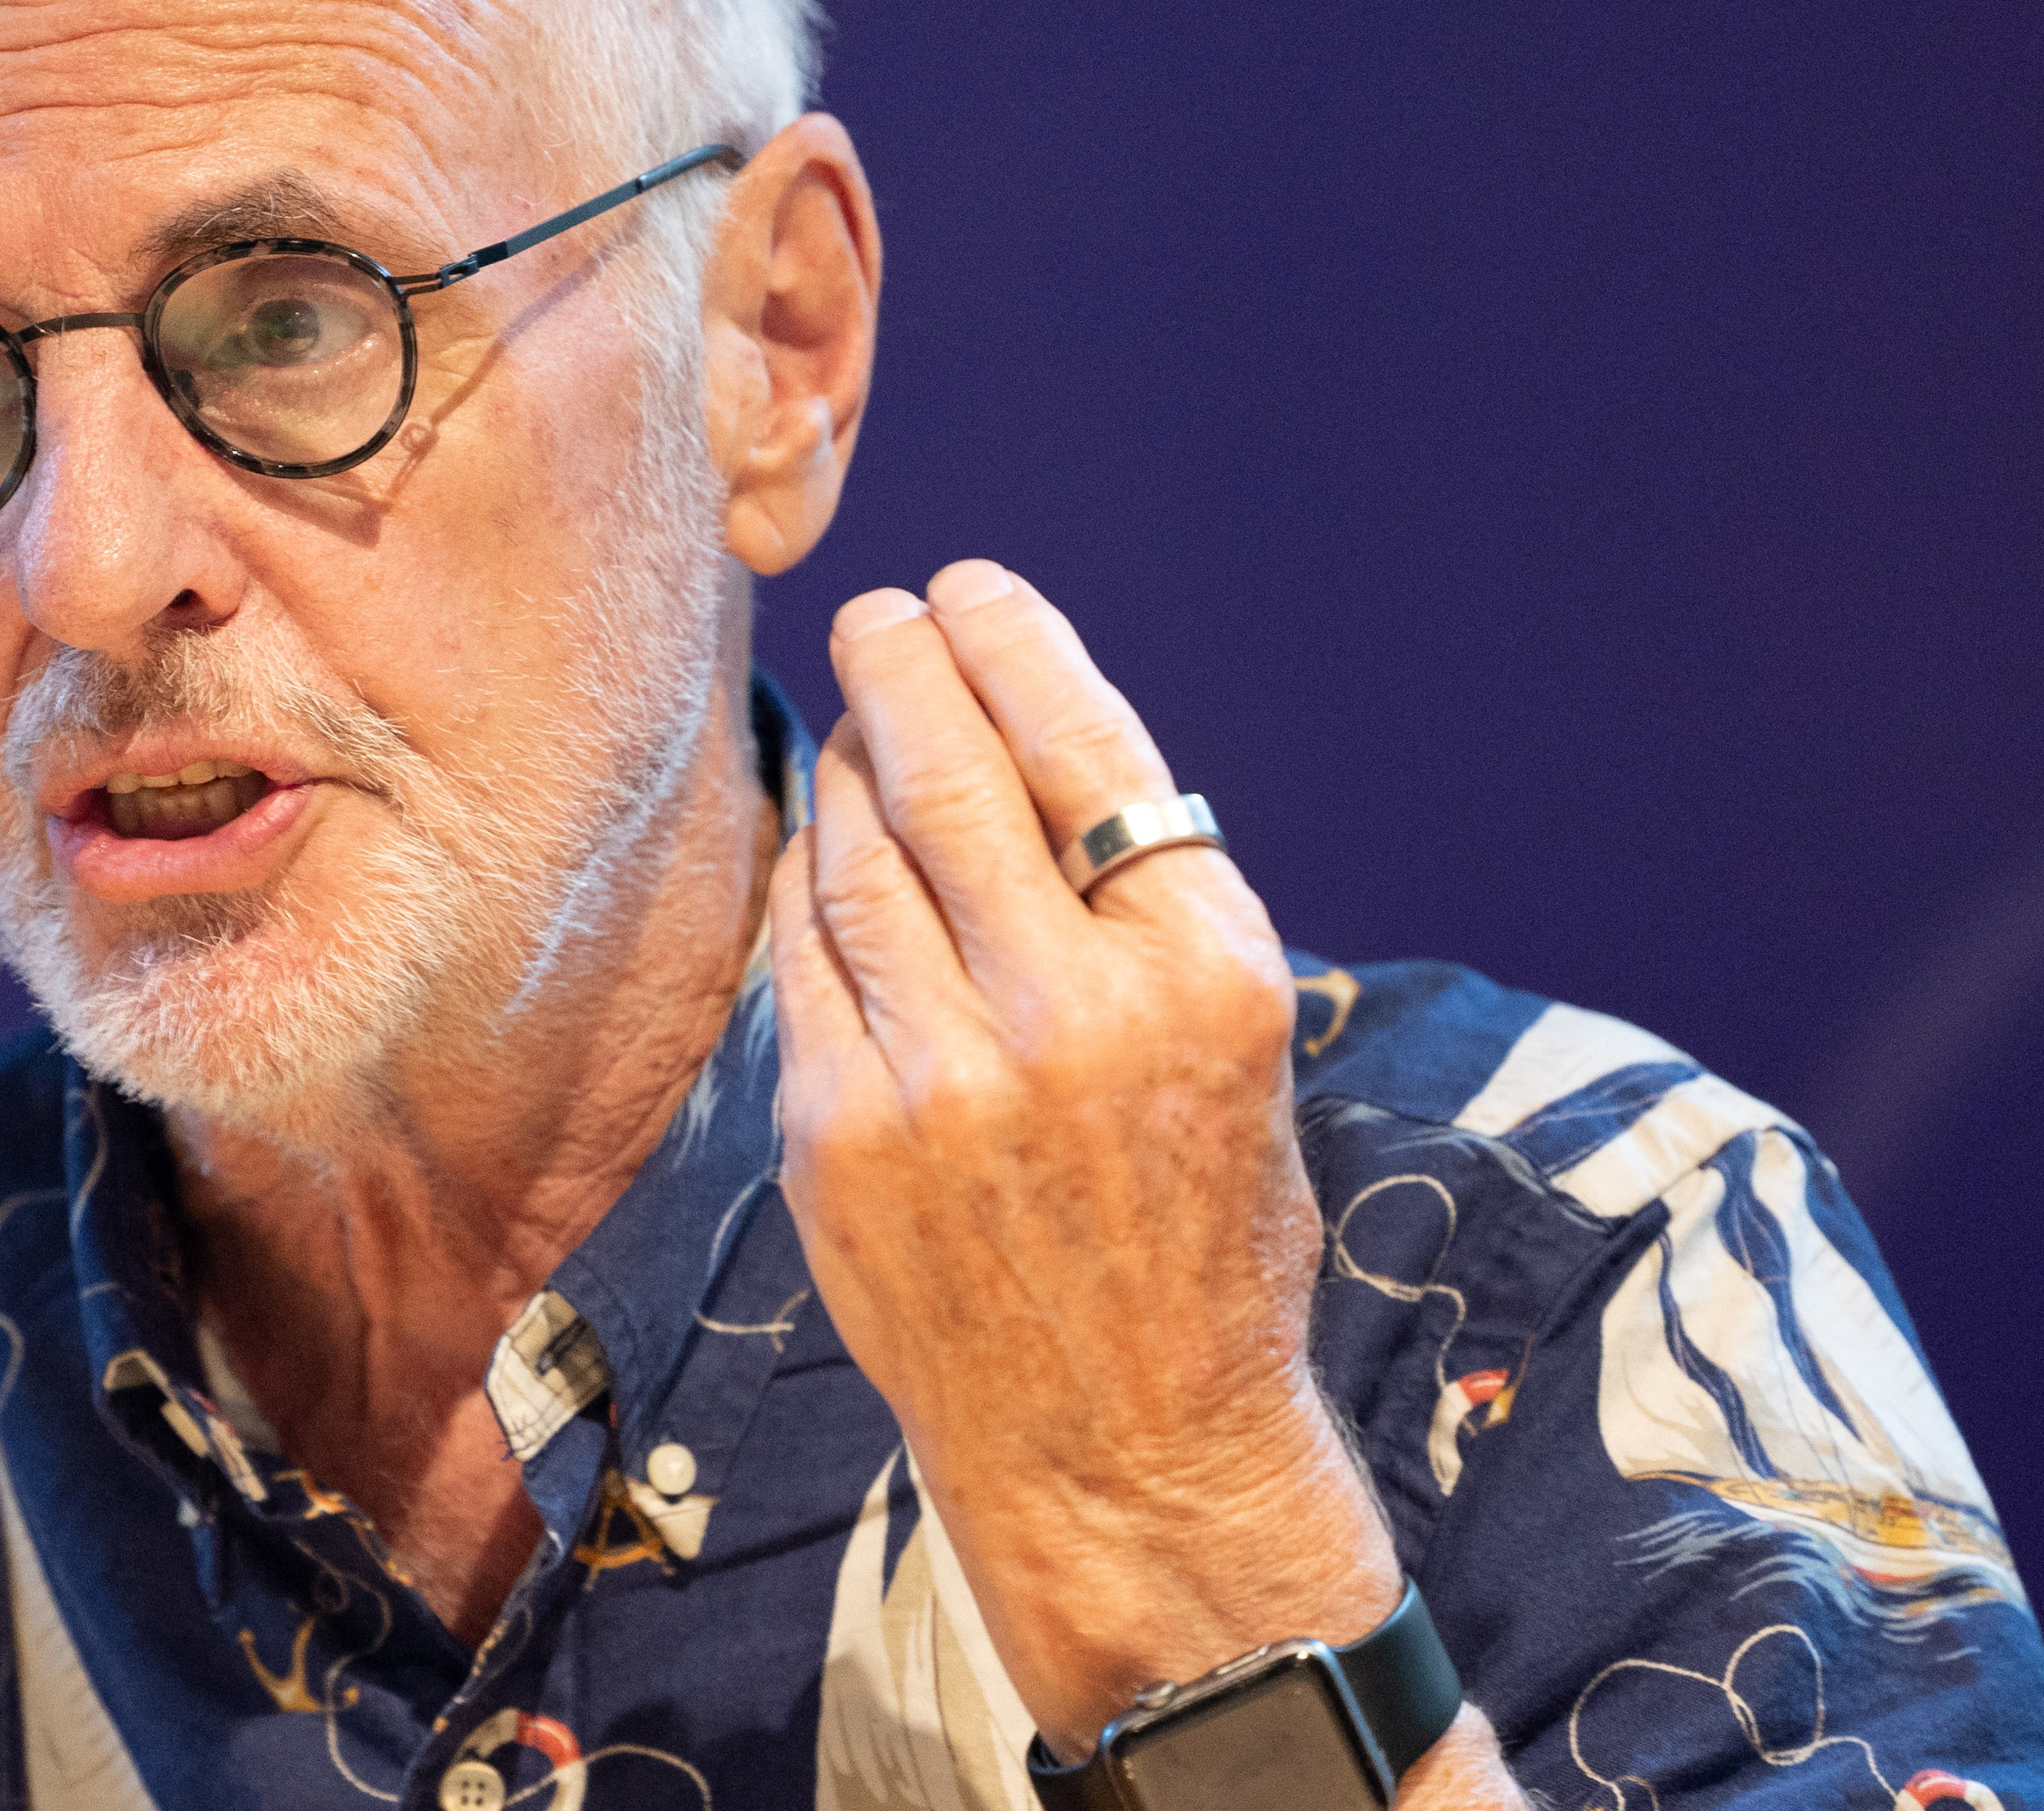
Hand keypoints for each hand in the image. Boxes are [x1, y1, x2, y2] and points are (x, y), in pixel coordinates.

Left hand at [767, 559, 1402, 1756]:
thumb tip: (1032, 753)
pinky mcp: (836, 1135)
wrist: (1127, 1454)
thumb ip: (1147, 912)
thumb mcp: (1239, 1057)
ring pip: (860, 857)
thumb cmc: (1203, 1245)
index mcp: (1204, 975)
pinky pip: (803, 957)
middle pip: (954, 778)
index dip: (1016, 645)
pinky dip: (810, 884)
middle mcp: (1069, 1012)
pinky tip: (824, 851)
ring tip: (862, 720)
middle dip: (908, 666)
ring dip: (854, 770)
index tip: (975, 590)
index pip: (1087, 749)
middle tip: (884, 610)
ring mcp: (937, 1076)